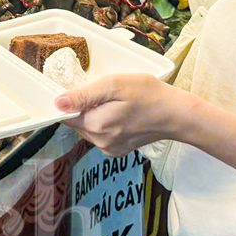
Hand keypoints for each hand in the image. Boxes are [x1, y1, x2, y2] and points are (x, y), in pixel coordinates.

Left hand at [55, 74, 185, 156]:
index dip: (70, 101)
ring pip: (88, 128)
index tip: (84, 92)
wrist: (176, 114)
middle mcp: (100, 142)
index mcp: (96, 126)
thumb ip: (84, 95)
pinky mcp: (117, 150)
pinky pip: (100, 135)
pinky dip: (105, 124)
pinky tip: (120, 115)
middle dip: (85, 108)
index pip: (65, 116)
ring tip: (116, 104)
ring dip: (95, 115)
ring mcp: (109, 148)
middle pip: (76, 122)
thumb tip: (58, 103)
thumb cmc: (149, 95)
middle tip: (106, 95)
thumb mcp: (114, 85)